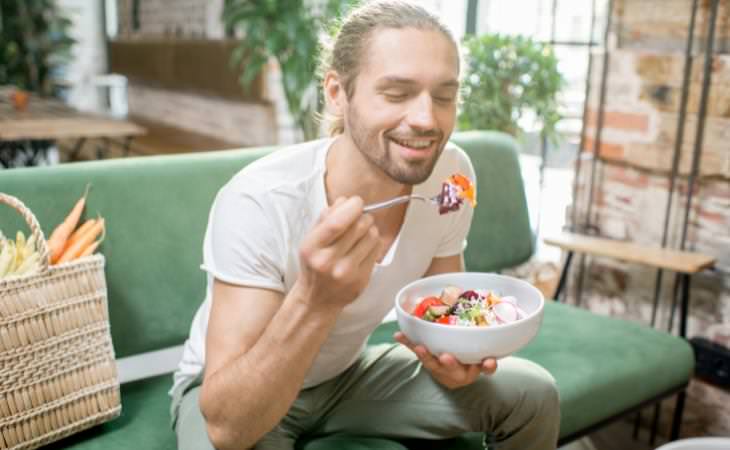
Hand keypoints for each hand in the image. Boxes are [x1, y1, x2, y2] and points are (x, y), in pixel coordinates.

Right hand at [295, 196, 381, 311]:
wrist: (317, 300)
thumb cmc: (314, 266)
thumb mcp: (310, 240)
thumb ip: (325, 218)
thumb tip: (345, 201)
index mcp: (311, 248)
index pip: (336, 223)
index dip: (351, 207)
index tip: (356, 202)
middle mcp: (328, 262)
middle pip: (358, 227)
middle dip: (362, 216)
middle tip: (359, 217)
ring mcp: (346, 272)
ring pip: (371, 236)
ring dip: (369, 229)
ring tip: (360, 234)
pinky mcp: (361, 279)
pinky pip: (377, 250)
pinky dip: (373, 242)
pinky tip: (363, 247)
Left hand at [394, 332, 497, 388]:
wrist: (449, 377)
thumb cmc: (467, 364)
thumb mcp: (480, 364)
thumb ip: (487, 364)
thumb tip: (492, 360)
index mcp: (472, 372)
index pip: (482, 369)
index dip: (486, 366)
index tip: (489, 361)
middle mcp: (454, 372)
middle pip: (453, 369)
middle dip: (450, 363)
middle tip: (446, 357)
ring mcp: (438, 367)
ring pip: (431, 363)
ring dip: (425, 354)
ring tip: (419, 347)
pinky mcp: (426, 360)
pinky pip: (416, 350)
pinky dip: (407, 342)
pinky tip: (398, 335)